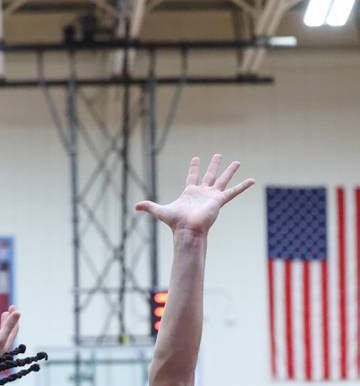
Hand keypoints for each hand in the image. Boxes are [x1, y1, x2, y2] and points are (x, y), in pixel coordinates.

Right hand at [0, 306, 19, 357]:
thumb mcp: (1, 337)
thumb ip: (9, 325)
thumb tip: (18, 311)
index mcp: (6, 342)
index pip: (13, 328)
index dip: (14, 318)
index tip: (12, 307)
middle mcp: (0, 347)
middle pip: (4, 332)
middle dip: (5, 322)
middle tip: (5, 312)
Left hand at [136, 154, 254, 236]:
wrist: (187, 231)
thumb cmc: (176, 223)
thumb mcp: (160, 210)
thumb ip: (149, 207)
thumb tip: (134, 206)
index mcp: (190, 192)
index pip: (192, 176)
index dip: (194, 168)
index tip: (196, 158)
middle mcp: (202, 193)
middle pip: (209, 175)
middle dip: (213, 165)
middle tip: (218, 154)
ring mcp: (212, 196)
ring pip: (222, 180)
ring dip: (229, 171)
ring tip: (237, 161)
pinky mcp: (219, 201)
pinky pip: (233, 192)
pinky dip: (243, 186)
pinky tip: (252, 180)